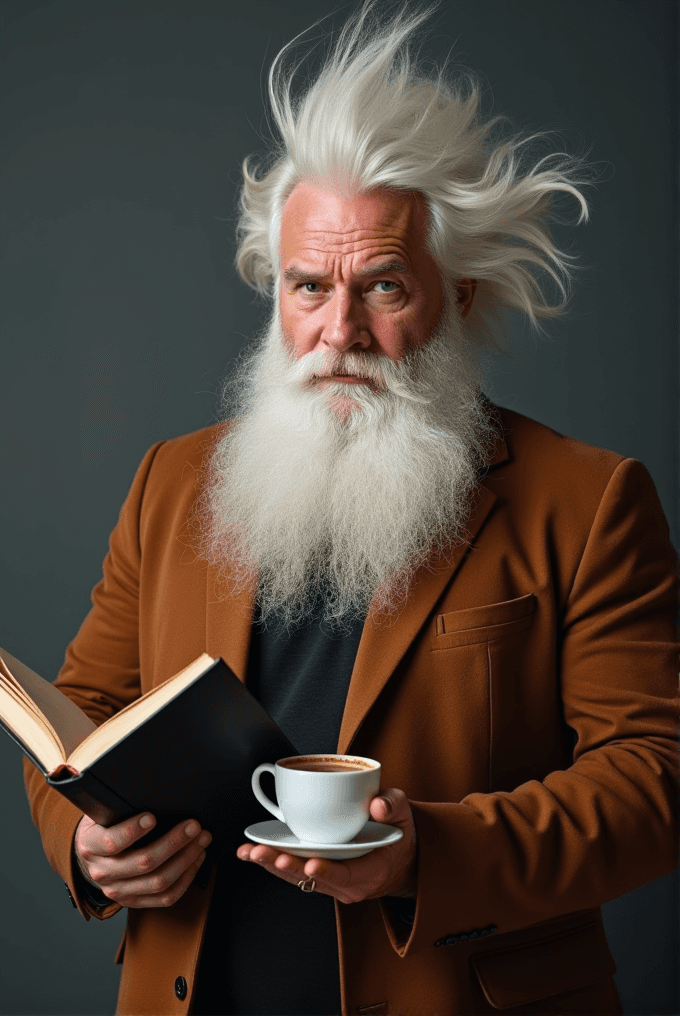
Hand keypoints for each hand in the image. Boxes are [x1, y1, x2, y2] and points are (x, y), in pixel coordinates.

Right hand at [74, 812, 211, 908]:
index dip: (131, 830)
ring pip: (158, 882)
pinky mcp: (134, 902)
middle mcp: (102, 873)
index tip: (152, 816)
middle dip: (173, 842)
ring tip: (201, 840)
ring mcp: (118, 891)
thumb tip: (151, 791)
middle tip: (193, 825)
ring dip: (186, 859)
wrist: (92, 855)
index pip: (111, 842)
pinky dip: (186, 877)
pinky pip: (166, 897)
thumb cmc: (104, 826)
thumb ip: (119, 807)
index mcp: (91, 846)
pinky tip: (196, 858)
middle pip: (143, 862)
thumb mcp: (102, 813)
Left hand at [236, 788, 416, 903]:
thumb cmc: (398, 835)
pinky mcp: (320, 877)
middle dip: (289, 867)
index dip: (328, 871)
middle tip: (268, 855)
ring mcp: (333, 884)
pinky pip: (294, 874)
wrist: (399, 859)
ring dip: (273, 865)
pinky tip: (251, 853)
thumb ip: (393, 806)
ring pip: (299, 879)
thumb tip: (378, 804)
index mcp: (372, 871)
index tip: (310, 863)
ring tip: (251, 853)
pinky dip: (273, 864)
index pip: (347, 875)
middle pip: (315, 879)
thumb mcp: (403, 815)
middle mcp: (349, 885)